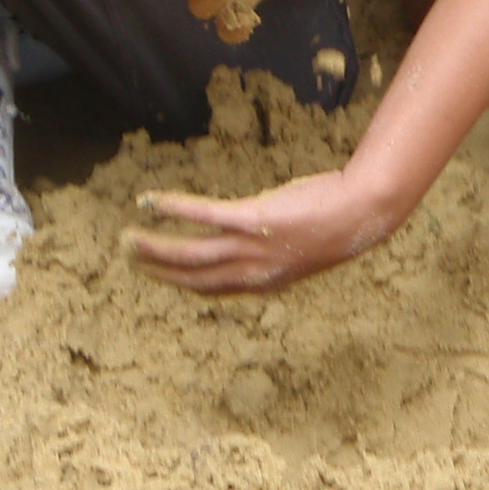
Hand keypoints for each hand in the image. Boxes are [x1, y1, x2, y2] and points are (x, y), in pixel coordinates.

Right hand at [126, 167, 396, 292]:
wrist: (360, 212)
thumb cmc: (336, 224)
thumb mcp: (300, 249)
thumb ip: (272, 252)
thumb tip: (254, 239)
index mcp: (263, 282)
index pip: (210, 289)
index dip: (180, 284)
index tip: (157, 274)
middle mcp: (251, 272)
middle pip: (191, 278)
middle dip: (157, 270)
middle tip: (129, 258)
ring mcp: (249, 246)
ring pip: (188, 254)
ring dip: (154, 248)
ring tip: (129, 238)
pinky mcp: (251, 217)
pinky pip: (201, 215)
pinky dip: (172, 208)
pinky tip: (151, 200)